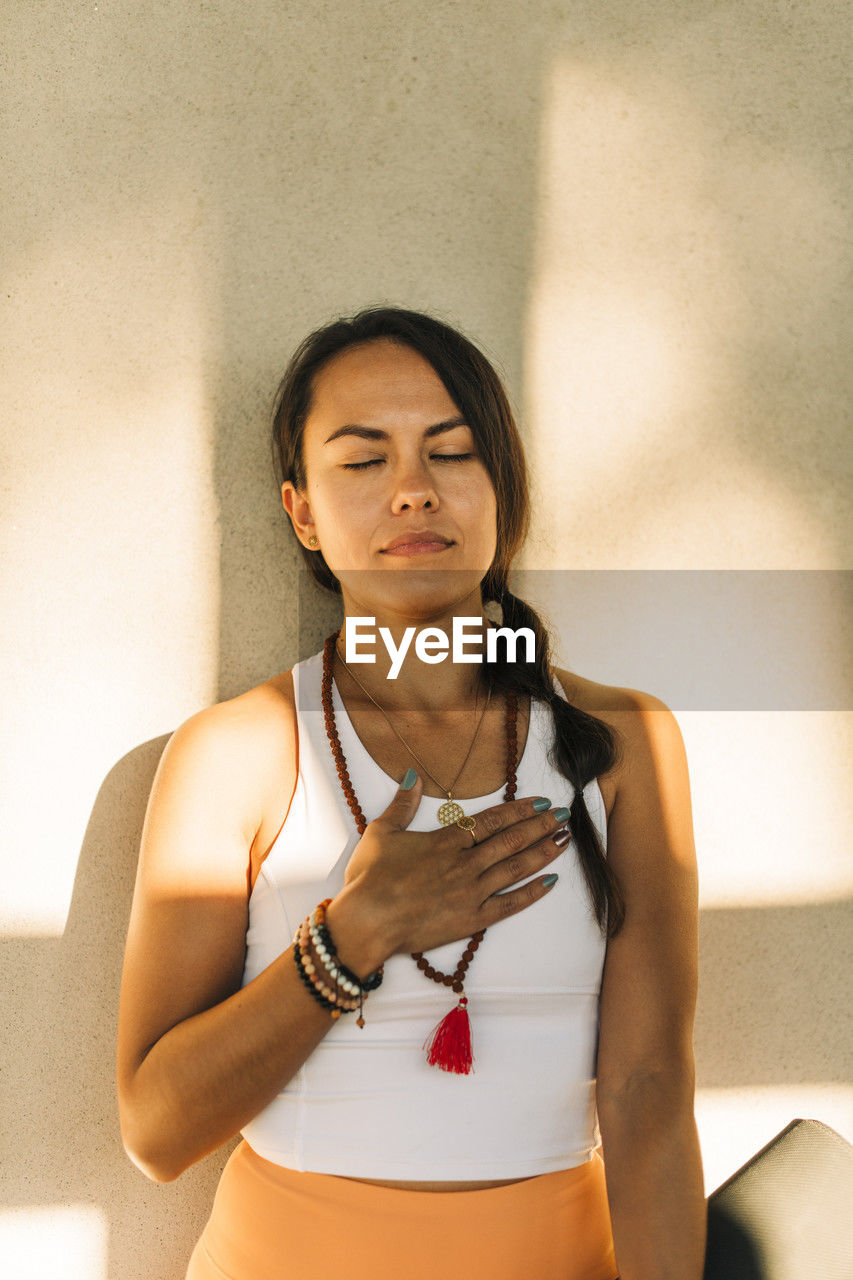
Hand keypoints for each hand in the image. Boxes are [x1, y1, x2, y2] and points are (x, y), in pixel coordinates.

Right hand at [339, 772, 570, 958]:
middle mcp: (465, 863)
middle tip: (564, 815)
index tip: (541, 802)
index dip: (519, 809)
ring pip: (515, 867)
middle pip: (511, 840)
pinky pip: (509, 905)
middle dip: (541, 825)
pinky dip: (531, 893)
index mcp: (446, 841)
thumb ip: (402, 804)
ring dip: (543, 852)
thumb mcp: (381, 832)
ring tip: (564, 840)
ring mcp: (471, 892)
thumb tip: (412, 776)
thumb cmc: (370, 878)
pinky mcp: (471, 920)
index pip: (492, 820)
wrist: (366, 921)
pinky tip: (550, 881)